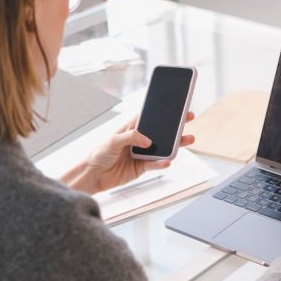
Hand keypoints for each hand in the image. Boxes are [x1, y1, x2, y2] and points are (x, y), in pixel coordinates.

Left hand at [60, 113, 194, 193]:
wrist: (93, 175)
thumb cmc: (98, 154)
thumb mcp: (112, 140)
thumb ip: (130, 137)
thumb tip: (147, 140)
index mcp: (131, 128)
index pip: (149, 117)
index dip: (162, 111)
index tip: (175, 105)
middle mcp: (139, 140)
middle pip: (161, 131)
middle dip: (175, 125)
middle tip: (188, 118)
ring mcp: (142, 153)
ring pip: (163, 147)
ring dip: (175, 144)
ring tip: (187, 139)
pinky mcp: (142, 167)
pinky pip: (156, 164)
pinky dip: (162, 163)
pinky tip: (168, 160)